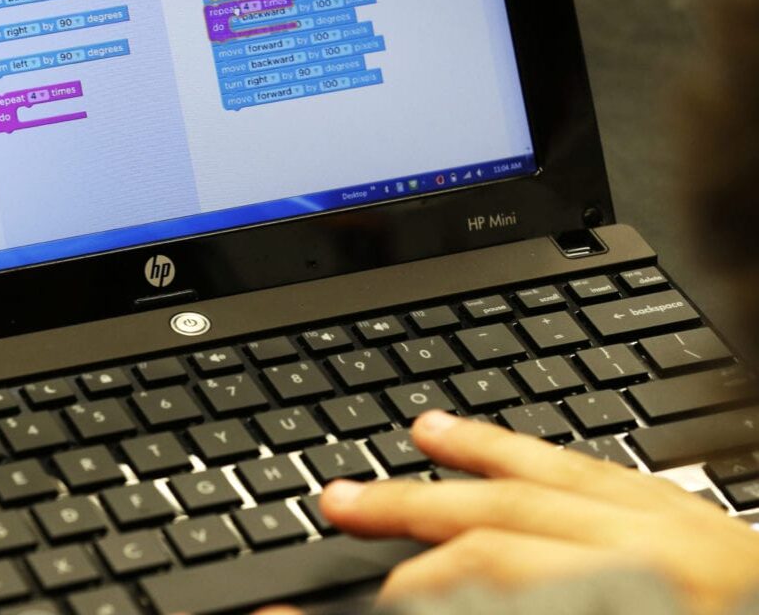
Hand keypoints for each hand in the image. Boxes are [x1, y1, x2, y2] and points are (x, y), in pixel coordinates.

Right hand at [263, 411, 758, 614]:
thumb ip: (518, 602)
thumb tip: (436, 591)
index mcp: (628, 602)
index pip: (490, 575)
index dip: (412, 585)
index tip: (360, 591)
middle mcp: (650, 566)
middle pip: (501, 525)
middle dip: (409, 513)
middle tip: (340, 503)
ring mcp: (680, 535)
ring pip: (547, 481)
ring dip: (466, 462)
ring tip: (411, 441)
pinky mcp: (700, 521)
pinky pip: (603, 472)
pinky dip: (537, 455)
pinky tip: (498, 444)